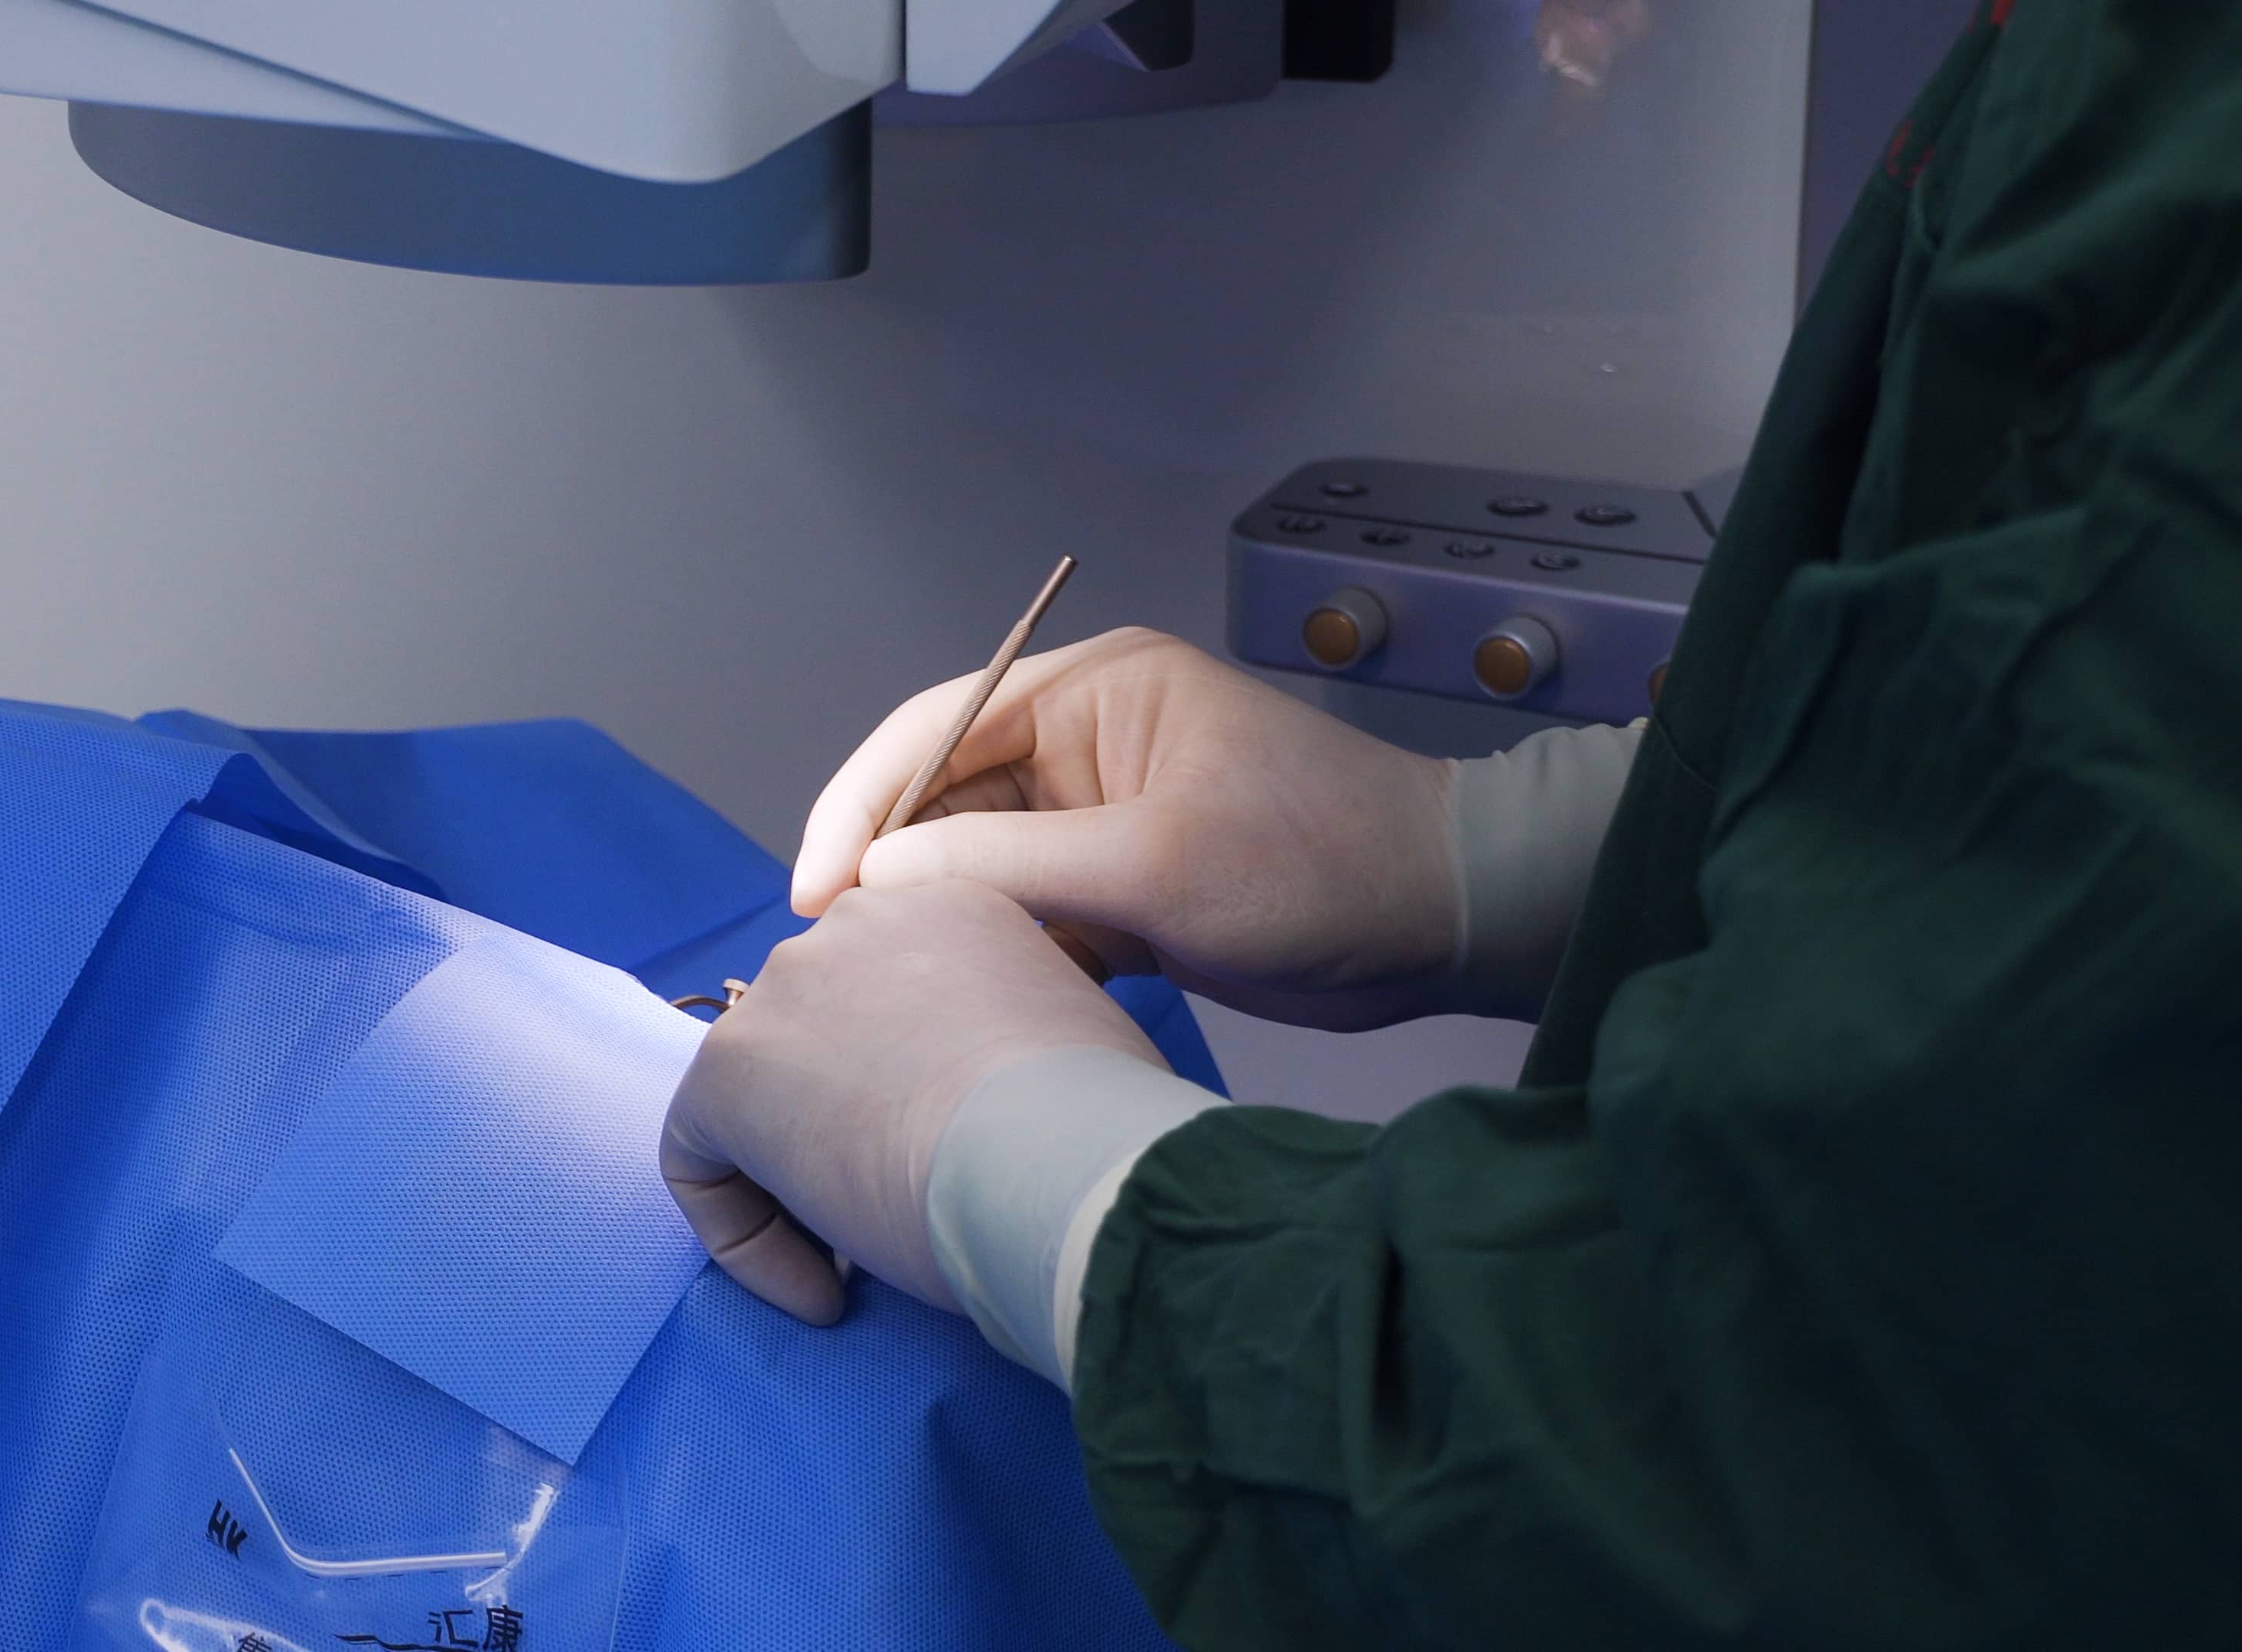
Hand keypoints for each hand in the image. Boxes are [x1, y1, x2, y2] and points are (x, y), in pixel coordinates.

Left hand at [660, 879, 1166, 1325]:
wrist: (1062, 1164)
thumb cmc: (1101, 1127)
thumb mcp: (1075, 1037)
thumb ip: (1012, 1037)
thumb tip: (987, 1097)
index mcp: (948, 900)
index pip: (892, 992)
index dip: (907, 1087)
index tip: (956, 1161)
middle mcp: (855, 920)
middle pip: (820, 1035)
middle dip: (847, 1128)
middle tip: (898, 1214)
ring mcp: (783, 990)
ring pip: (760, 1097)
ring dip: (800, 1184)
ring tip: (859, 1269)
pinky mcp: (727, 1072)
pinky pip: (700, 1159)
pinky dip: (745, 1235)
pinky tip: (820, 1296)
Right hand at [794, 628, 1459, 1030]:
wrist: (1442, 920)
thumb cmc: (1315, 862)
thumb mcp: (1158, 863)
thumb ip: (1011, 866)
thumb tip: (878, 880)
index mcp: (1091, 691)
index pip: (932, 729)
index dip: (857, 806)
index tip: (812, 893)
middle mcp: (1084, 741)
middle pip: (941, 799)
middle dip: (886, 870)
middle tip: (834, 956)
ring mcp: (1101, 816)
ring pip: (976, 866)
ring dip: (939, 920)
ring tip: (887, 987)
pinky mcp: (1122, 887)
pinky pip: (1026, 913)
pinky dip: (998, 953)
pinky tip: (969, 1002)